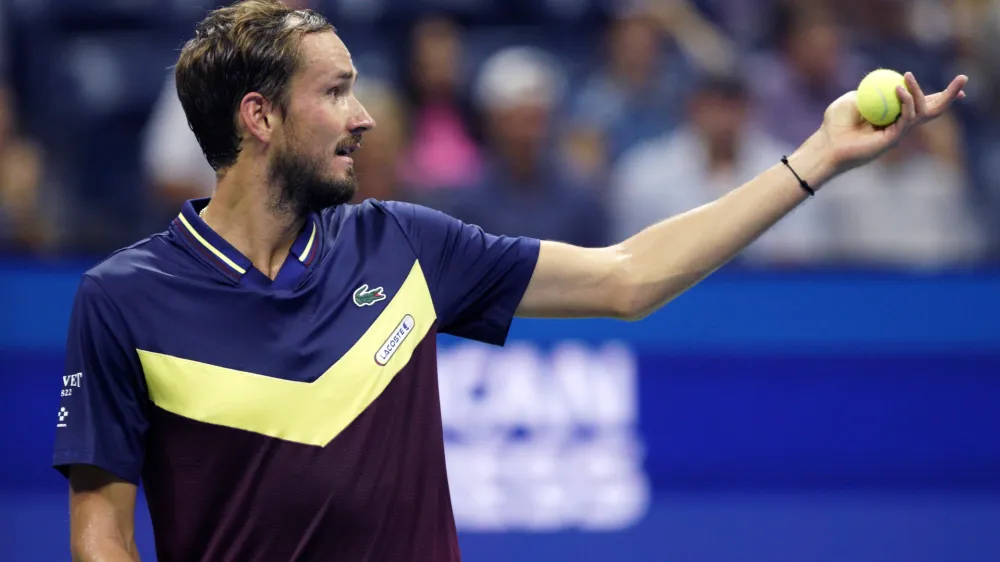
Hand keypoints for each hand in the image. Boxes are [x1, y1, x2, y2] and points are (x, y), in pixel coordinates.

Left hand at [816, 72, 967, 174]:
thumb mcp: (853, 98)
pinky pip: (906, 119)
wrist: (826, 144)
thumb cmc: (835, 124)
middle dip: (950, 95)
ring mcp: (898, 133)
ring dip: (918, 92)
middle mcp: (900, 125)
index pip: (921, 103)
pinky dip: (906, 103)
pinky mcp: (892, 140)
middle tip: (963, 79)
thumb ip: (871, 90)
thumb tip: (886, 80)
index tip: (960, 83)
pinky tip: (899, 89)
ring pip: (921, 111)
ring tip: (907, 77)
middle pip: (931, 109)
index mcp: (893, 115)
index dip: (940, 94)